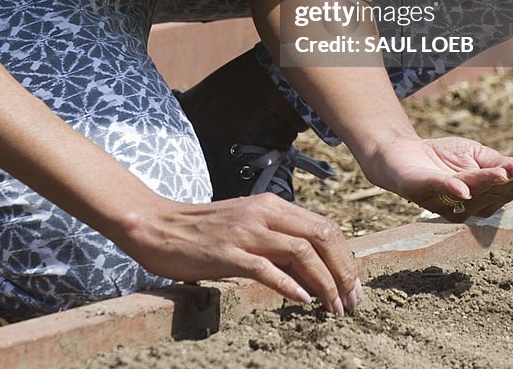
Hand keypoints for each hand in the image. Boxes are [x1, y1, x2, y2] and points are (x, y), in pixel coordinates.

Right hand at [124, 192, 361, 314]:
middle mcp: (263, 212)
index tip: (353, 285)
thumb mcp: (247, 227)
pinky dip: (289, 285)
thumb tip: (312, 268)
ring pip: (301, 251)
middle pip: (321, 235)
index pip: (324, 226)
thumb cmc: (203, 231)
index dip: (345, 257)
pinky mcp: (226, 252)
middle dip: (344, 270)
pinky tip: (303, 301)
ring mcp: (245, 231)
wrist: (159, 226)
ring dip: (324, 282)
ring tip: (334, 308)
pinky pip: (266, 268)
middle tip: (352, 301)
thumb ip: (277, 239)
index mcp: (271, 204)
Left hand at [360, 135, 512, 221]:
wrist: (402, 150)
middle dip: (505, 182)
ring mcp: (442, 201)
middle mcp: (462, 207)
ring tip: (503, 174)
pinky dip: (451, 188)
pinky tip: (463, 188)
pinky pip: (438, 189)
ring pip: (469, 191)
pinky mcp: (420, 189)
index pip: (503, 193)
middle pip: (489, 193)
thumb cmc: (443, 157)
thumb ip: (498, 163)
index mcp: (479, 200)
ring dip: (485, 183)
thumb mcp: (475, 154)